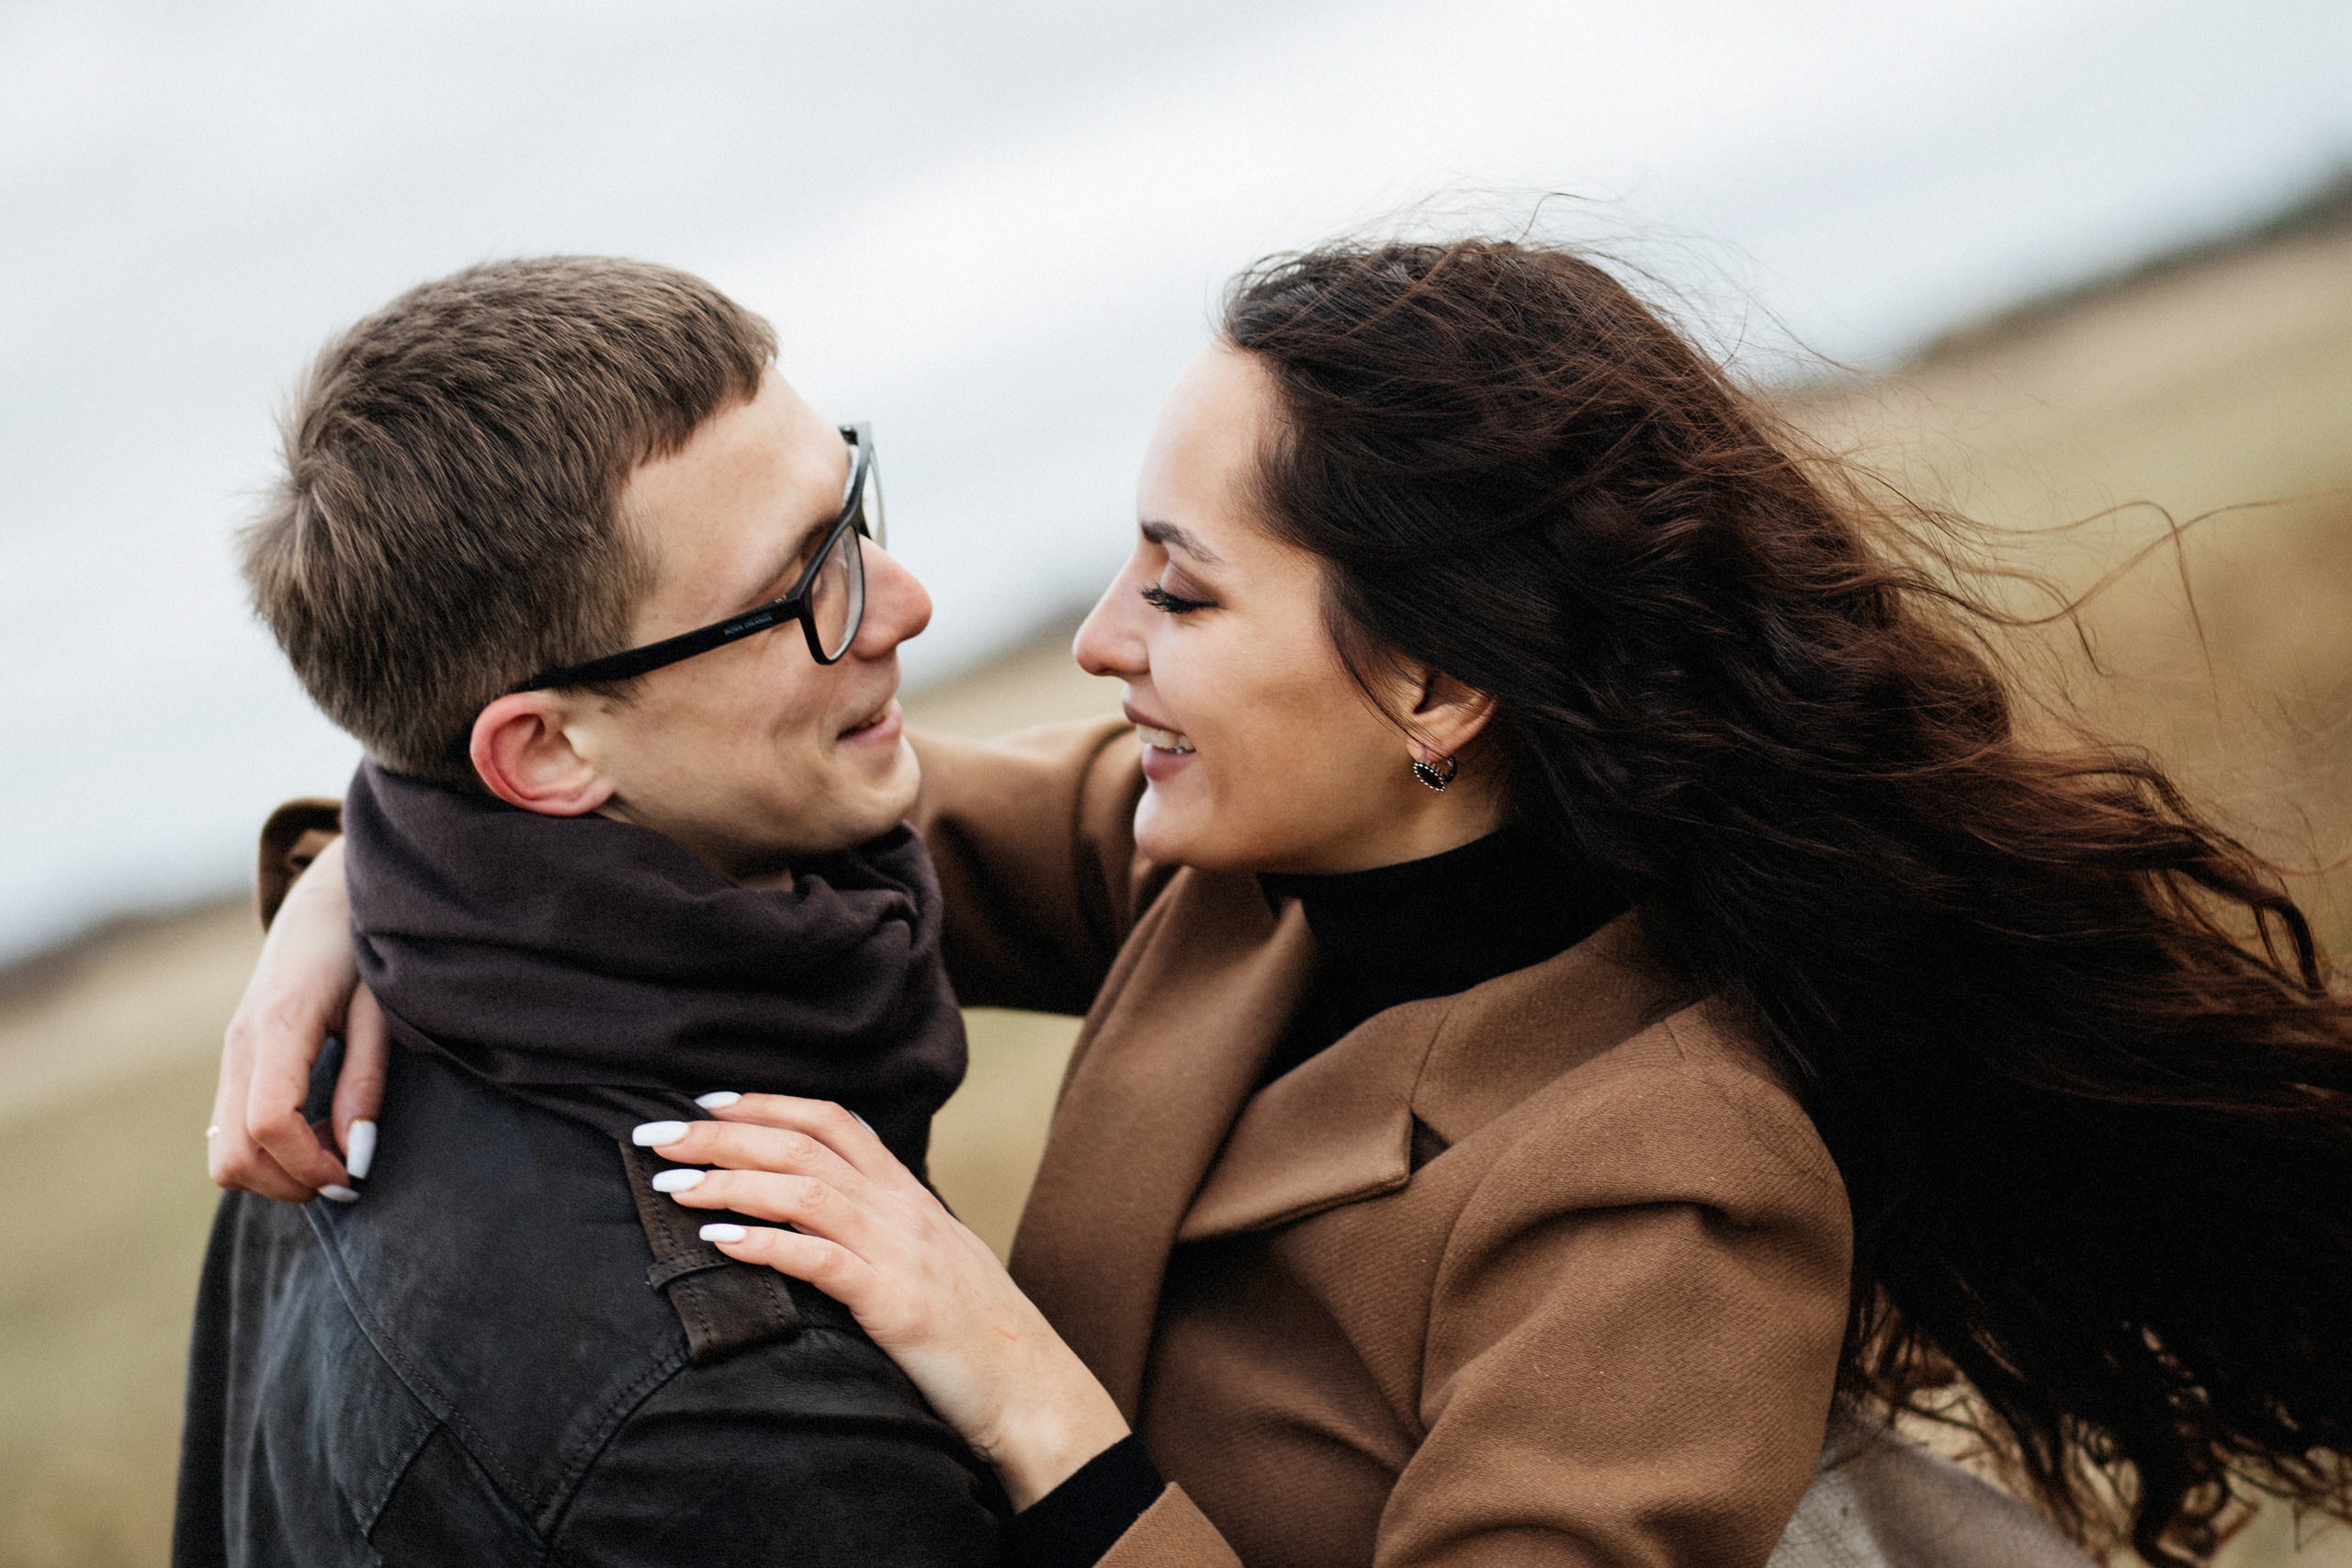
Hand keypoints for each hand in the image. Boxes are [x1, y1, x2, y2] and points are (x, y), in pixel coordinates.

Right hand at [209, 839, 387, 1201]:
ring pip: (223, 1152)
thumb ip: (366, 1081)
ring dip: (277, 1173)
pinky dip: (268, 1152)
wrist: (326, 903)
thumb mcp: (381, 1010)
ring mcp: (230, 1055)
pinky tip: (317, 1133)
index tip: (356, 1175)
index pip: (269, 1124)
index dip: (309, 1165)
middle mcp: (241, 1045)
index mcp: (279, 1026)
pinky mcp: (235, 1062)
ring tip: (336, 1153)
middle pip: (231, 1155)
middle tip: (348, 1176)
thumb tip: (357, 1153)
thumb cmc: (365, 950)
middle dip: (289, 1183)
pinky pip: (231, 1131)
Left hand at [636, 1096, 1130, 1508]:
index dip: (767, 1104)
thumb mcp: (930, 1259)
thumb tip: (823, 1214)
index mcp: (907, 1196)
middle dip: (722, 1134)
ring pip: (804, 1191)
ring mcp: (899, 1252)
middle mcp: (901, 1210)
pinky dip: (765, 1242)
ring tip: (671, 1183)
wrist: (1030, 1388)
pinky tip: (718, 1239)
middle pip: (802, 1145)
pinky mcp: (893, 1303)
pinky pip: (819, 1259)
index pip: (832, 1122)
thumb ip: (883, 1227)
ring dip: (729, 1180)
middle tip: (656, 1133)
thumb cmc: (975, 1332)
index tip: (707, 1103)